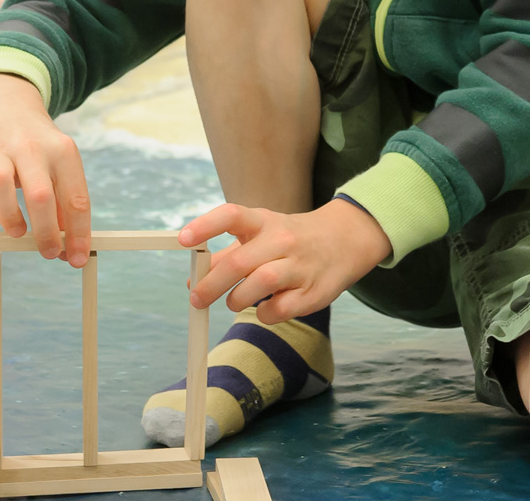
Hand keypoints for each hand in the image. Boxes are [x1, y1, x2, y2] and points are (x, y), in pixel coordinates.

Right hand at [0, 73, 91, 265]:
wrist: (5, 103)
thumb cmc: (36, 147)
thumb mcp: (59, 164)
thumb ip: (65, 201)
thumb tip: (70, 247)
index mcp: (61, 151)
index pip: (76, 198)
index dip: (78, 234)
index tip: (78, 259)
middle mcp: (30, 147)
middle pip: (40, 195)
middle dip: (46, 232)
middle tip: (48, 252)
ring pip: (0, 185)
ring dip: (10, 217)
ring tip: (17, 231)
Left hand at [181, 199, 392, 323]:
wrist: (345, 241)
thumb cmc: (290, 240)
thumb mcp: (260, 235)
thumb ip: (226, 256)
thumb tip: (192, 281)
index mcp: (264, 221)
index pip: (232, 215)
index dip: (205, 226)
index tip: (184, 240)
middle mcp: (282, 240)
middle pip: (240, 261)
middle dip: (212, 284)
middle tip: (196, 299)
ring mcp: (299, 265)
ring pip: (260, 283)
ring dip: (237, 299)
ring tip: (233, 302)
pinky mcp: (312, 292)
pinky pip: (279, 309)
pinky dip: (265, 313)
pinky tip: (266, 308)